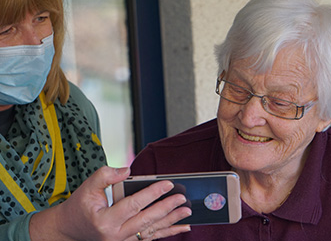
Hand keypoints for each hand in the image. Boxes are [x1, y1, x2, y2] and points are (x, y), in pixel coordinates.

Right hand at [30, 166, 190, 240]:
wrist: (69, 230)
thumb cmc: (79, 207)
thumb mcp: (87, 187)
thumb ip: (106, 175)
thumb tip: (127, 170)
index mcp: (105, 220)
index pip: (133, 204)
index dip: (152, 193)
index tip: (168, 183)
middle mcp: (115, 235)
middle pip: (146, 220)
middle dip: (167, 208)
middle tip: (182, 198)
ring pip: (151, 231)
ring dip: (171, 222)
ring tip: (186, 213)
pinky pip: (149, 238)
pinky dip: (165, 233)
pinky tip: (179, 228)